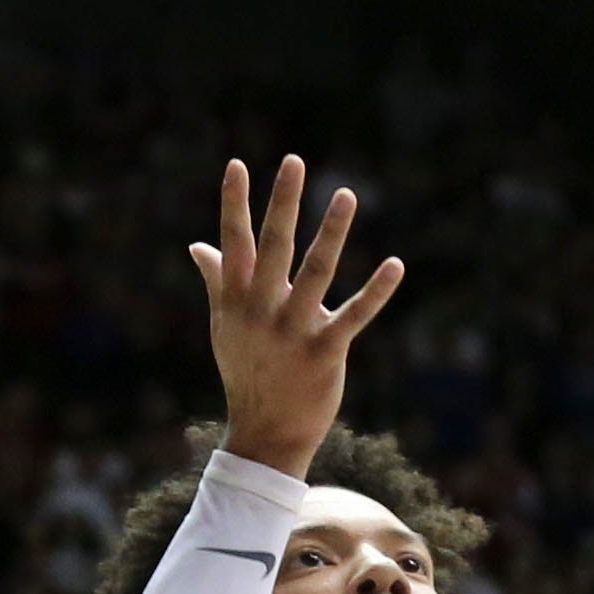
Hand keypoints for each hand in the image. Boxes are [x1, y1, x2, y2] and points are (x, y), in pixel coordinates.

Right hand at [189, 156, 404, 480]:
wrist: (265, 432)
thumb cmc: (247, 372)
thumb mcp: (225, 325)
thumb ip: (218, 279)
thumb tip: (198, 245)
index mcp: (237, 299)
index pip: (234, 241)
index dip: (235, 203)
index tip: (238, 164)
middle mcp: (263, 309)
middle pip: (274, 245)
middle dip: (283, 202)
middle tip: (294, 161)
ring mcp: (294, 330)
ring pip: (316, 271)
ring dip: (332, 231)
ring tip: (346, 194)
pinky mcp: (325, 351)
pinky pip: (355, 315)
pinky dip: (377, 291)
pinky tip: (396, 265)